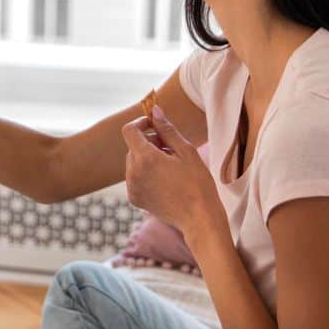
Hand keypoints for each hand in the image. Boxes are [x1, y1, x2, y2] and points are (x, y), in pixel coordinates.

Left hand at [120, 105, 226, 241]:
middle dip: (149, 143)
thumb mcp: (186, 152)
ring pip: (133, 162)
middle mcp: (132, 172)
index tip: (154, 125)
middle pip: (133, 146)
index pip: (129, 130)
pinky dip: (145, 174)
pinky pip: (134, 177)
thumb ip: (167, 130)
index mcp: (145, 158)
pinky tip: (165, 181)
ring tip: (170, 167)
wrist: (199, 218)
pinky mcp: (134, 198)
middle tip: (171, 150)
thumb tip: (155, 111)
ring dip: (147, 159)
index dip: (141, 124)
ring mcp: (131, 187)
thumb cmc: (198, 183)